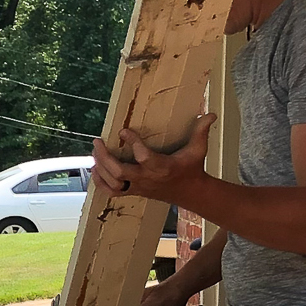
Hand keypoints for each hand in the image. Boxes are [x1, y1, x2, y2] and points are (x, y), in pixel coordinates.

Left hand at [92, 112, 212, 203]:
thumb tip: (211, 113)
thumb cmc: (192, 167)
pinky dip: (100, 183)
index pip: (143, 156)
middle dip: (105, 158)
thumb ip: (201, 130)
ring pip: (113, 182)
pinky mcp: (134, 191)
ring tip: (95, 151)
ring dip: (100, 168)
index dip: (133, 143)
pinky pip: (112, 192)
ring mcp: (139, 187)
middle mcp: (147, 178)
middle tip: (97, 142)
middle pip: (120, 172)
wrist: (190, 192)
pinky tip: (94, 169)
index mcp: (162, 166)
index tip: (123, 131)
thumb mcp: (199, 149)